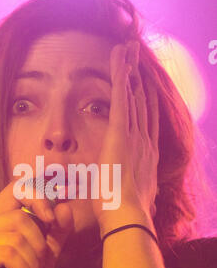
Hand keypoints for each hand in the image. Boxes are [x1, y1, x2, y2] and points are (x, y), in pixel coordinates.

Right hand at [0, 180, 73, 267]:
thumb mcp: (48, 251)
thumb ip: (57, 229)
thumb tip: (64, 206)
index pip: (14, 190)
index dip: (37, 198)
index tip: (51, 218)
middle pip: (19, 217)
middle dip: (38, 243)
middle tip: (39, 264)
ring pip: (15, 237)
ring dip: (32, 260)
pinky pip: (8, 253)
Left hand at [92, 41, 158, 230]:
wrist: (128, 217)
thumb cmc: (125, 213)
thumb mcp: (133, 200)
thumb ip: (137, 194)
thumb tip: (142, 202)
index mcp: (145, 156)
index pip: (147, 122)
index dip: (146, 103)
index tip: (145, 89)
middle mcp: (144, 141)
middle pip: (142, 104)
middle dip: (139, 81)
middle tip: (138, 62)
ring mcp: (134, 135)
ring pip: (132, 95)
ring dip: (130, 71)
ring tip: (130, 50)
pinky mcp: (121, 132)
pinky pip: (120, 96)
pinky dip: (120, 74)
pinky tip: (120, 54)